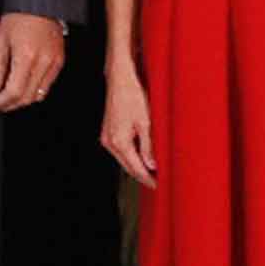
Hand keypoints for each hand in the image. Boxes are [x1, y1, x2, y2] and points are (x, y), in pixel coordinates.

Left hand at [0, 14, 65, 112]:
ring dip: (21, 101)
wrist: (39, 2)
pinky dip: (34, 92)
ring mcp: (54, 62)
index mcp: (26, 55)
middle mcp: (43, 61)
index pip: (13, 91)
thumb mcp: (1, 39)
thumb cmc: (17, 16)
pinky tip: (22, 88)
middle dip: (9, 105)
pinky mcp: (59, 61)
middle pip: (26, 98)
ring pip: (38, 96)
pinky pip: (47, 86)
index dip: (0, 102)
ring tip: (7, 98)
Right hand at [101, 62, 156, 188]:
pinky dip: (130, 157)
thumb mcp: (147, 122)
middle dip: (142, 175)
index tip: (158, 185)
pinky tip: (140, 158)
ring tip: (151, 173)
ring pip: (123, 159)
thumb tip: (151, 165)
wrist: (120, 80)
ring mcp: (106, 138)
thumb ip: (148, 146)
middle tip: (156, 183)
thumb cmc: (133, 96)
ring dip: (136, 167)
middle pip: (127, 166)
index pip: (136, 167)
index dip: (148, 178)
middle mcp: (110, 142)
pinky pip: (120, 151)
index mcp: (119, 141)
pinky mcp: (107, 132)